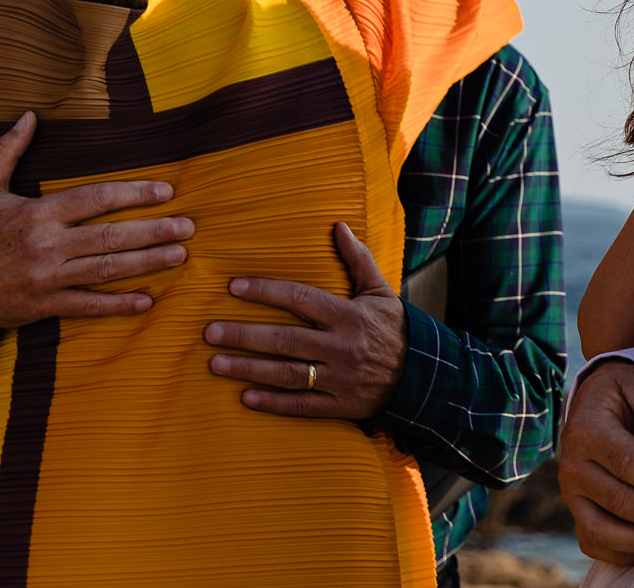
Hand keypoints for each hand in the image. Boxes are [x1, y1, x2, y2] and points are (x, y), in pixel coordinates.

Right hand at [0, 112, 191, 343]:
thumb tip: (28, 115)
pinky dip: (117, 305)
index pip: (95, 199)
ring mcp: (46, 278)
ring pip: (105, 270)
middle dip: (153, 231)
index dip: (133, 194)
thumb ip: (6, 151)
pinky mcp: (43, 306)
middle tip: (188, 226)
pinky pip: (86, 306)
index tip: (165, 191)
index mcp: (37, 214)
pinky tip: (146, 302)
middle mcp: (45, 245)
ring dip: (146, 263)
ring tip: (179, 255)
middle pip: (110, 236)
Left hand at [205, 221, 406, 419]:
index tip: (234, 287)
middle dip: (245, 335)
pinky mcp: (340, 405)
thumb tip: (339, 227)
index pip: (301, 299)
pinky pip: (301, 405)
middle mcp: (342, 346)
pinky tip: (245, 398)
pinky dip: (272, 403)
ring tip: (215, 363)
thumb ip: (358, 260)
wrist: (424, 375)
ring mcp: (339, 378)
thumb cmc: (396, 328)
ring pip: (287, 373)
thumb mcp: (381, 291)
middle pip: (285, 339)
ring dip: (248, 368)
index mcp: (350, 315)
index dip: (266, 292)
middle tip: (210, 331)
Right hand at [559, 359, 633, 565]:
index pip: (624, 463)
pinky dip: (625, 554)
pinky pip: (594, 544)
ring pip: (602, 531)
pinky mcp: (576, 514)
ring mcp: (571, 495)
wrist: (593, 409)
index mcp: (588, 431)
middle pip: (618, 502)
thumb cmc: (624, 396)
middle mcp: (573, 467)